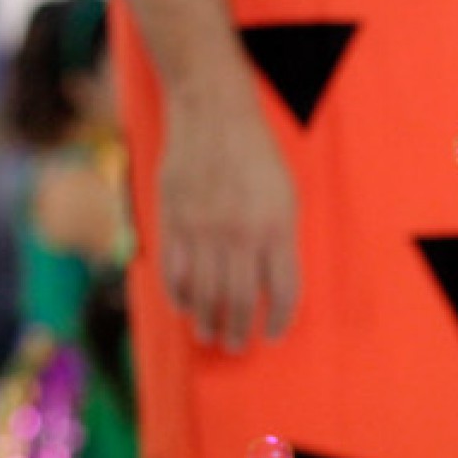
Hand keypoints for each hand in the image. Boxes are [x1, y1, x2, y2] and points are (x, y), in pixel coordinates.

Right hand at [156, 89, 298, 350]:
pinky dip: (179, 297)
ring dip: (208, 322)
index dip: (280, 322)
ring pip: (205, 293)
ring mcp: (202, 228)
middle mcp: (240, 232)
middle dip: (240, 332)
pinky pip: (173, 272)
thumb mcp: (285, 196)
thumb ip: (281, 242)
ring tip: (210, 335)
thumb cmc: (255, 157)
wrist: (212, 111)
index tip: (274, 336)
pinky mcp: (172, 219)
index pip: (284, 292)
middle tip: (237, 346)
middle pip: (242, 302)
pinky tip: (185, 307)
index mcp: (276, 227)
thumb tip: (273, 291)